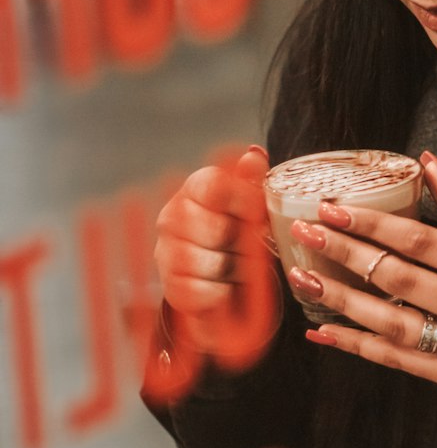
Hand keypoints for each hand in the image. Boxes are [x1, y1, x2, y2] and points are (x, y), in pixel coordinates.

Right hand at [153, 145, 279, 364]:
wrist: (218, 276)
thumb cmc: (237, 231)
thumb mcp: (250, 203)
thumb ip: (251, 180)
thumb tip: (254, 155)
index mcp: (193, 189)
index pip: (212, 185)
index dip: (242, 198)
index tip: (260, 211)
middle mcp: (172, 217)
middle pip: (215, 229)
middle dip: (244, 242)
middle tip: (257, 246)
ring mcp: (167, 252)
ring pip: (211, 263)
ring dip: (237, 269)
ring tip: (244, 267)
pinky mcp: (171, 286)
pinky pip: (204, 290)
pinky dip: (224, 292)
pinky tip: (229, 286)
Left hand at [288, 152, 436, 444]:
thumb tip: (427, 163)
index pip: (420, 240)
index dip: (372, 224)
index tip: (332, 208)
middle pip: (398, 278)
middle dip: (345, 254)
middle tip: (303, 233)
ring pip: (391, 322)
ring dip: (342, 301)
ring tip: (303, 277)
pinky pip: (397, 360)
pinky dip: (357, 345)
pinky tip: (324, 331)